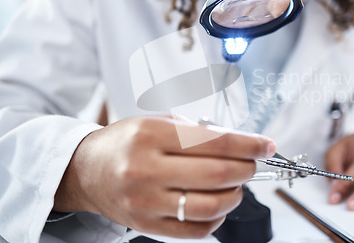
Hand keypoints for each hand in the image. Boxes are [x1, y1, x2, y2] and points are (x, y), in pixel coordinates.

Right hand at [54, 115, 275, 237]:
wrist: (87, 170)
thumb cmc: (125, 143)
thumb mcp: (156, 122)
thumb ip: (196, 131)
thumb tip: (238, 143)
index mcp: (151, 136)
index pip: (214, 141)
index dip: (248, 144)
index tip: (266, 145)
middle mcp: (146, 169)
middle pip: (217, 173)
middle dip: (247, 168)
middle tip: (253, 163)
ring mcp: (146, 202)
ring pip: (211, 205)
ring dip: (236, 194)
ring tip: (236, 184)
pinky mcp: (147, 225)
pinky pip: (196, 230)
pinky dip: (217, 218)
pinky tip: (218, 204)